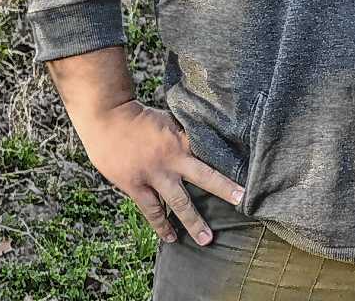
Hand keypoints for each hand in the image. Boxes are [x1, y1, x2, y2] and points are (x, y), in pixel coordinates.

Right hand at [77, 100, 244, 246]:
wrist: (107, 118)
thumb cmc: (138, 116)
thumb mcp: (168, 119)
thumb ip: (184, 133)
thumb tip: (202, 140)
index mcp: (182, 139)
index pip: (211, 153)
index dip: (229, 162)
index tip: (247, 173)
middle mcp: (172, 158)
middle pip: (204, 176)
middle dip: (224, 189)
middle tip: (242, 201)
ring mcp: (154, 175)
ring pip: (178, 202)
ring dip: (193, 221)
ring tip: (206, 239)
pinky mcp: (135, 186)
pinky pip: (151, 210)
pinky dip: (161, 224)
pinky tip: (170, 237)